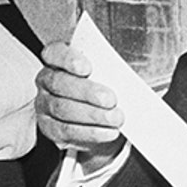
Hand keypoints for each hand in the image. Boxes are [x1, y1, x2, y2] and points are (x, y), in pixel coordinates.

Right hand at [35, 41, 126, 165]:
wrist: (101, 121)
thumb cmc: (106, 88)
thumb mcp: (112, 74)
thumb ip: (117, 69)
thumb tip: (142, 69)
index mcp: (59, 60)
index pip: (54, 53)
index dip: (68, 59)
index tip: (87, 67)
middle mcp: (47, 80)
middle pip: (59, 83)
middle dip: (86, 91)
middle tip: (111, 99)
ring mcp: (45, 105)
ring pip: (62, 109)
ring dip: (92, 115)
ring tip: (116, 119)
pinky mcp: (49, 128)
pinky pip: (66, 131)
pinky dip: (90, 133)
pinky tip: (108, 132)